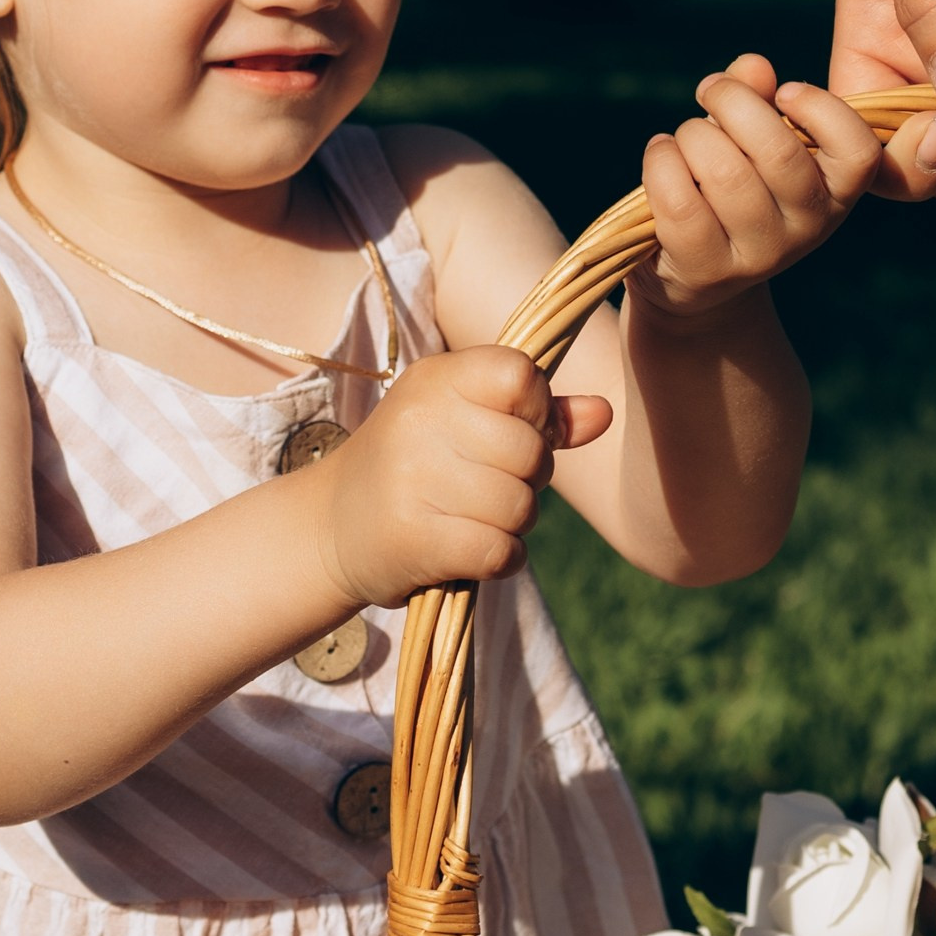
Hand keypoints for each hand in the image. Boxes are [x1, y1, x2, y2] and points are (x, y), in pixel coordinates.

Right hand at [315, 347, 610, 606]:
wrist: (332, 528)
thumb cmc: (414, 467)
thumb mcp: (464, 422)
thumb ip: (538, 415)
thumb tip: (604, 412)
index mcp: (435, 379)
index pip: (522, 376)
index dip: (533, 412)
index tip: (505, 430)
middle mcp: (420, 422)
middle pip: (532, 451)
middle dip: (527, 478)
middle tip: (485, 485)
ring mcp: (413, 481)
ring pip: (522, 507)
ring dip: (512, 523)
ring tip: (471, 517)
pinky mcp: (415, 539)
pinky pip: (502, 550)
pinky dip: (499, 558)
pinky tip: (470, 549)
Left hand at [626, 56, 879, 320]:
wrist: (694, 276)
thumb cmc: (729, 187)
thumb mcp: (751, 140)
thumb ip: (756, 96)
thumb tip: (753, 67)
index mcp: (835, 192)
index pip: (858, 152)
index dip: (820, 109)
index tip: (784, 91)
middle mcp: (808, 228)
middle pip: (779, 152)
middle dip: (732, 103)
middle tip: (711, 90)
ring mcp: (760, 256)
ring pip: (725, 172)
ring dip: (691, 135)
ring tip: (681, 136)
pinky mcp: (708, 270)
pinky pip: (680, 202)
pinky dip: (661, 163)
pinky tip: (661, 155)